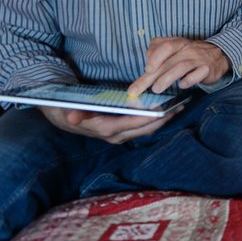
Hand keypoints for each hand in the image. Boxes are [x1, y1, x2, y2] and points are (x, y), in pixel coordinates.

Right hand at [39, 104, 174, 143]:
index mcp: (104, 129)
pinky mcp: (121, 130)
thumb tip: (72, 117)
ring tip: (179, 106)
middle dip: (163, 118)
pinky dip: (155, 118)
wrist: (61, 115)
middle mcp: (114, 135)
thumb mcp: (65, 109)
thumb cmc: (65, 109)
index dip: (149, 118)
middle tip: (180, 105)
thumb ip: (71, 113)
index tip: (165, 110)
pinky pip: (142, 126)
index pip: (131, 124)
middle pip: (144, 128)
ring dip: (162, 119)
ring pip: (146, 129)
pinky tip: (167, 109)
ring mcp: (119, 133)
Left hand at [128, 37, 229, 97]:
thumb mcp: (174, 47)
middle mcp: (187, 49)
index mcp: (177, 43)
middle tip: (137, 90)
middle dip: (150, 77)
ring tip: (156, 89)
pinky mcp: (207, 69)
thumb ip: (157, 51)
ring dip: (167, 79)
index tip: (146, 70)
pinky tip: (182, 85)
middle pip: (167, 62)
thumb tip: (146, 63)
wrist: (218, 55)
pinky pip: (198, 74)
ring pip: (181, 67)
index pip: (164, 46)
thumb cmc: (190, 53)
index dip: (154, 57)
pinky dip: (189, 80)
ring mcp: (198, 59)